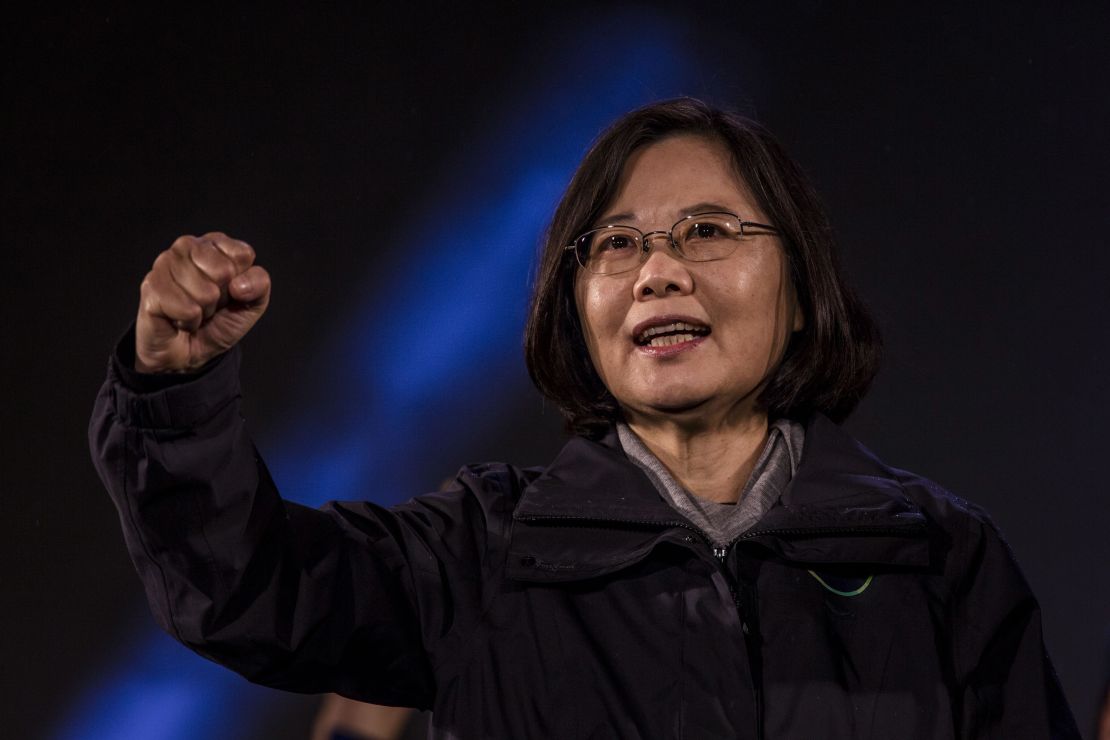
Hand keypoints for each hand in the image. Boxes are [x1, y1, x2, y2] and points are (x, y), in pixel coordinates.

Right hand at [135, 232, 270, 372]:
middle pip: (223, 271)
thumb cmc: (219, 322)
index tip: (229, 293)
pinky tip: (178, 318)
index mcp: (215, 244)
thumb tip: (238, 284)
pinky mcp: (151, 285)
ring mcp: (165, 263)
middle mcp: (188, 246)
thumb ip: (260, 284)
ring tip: (193, 311)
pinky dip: (188, 321)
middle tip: (208, 304)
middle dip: (221, 297)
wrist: (189, 353)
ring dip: (203, 311)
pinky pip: (186, 309)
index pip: (243, 255)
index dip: (241, 282)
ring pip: (205, 292)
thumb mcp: (252, 304)